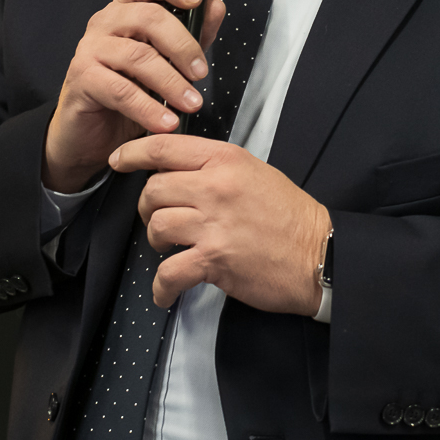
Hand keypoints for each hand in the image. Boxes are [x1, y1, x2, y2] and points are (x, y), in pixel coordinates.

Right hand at [41, 0, 227, 192]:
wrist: (92, 132)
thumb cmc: (128, 91)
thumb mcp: (167, 62)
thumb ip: (192, 34)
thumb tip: (216, 7)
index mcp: (127, 9)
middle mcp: (106, 22)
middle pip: (148, 17)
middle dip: (183, 45)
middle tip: (201, 72)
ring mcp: (90, 48)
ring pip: (137, 56)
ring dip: (171, 82)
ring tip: (191, 103)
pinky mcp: (83, 78)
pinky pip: (121, 90)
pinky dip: (149, 108)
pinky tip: (166, 121)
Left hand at [112, 133, 331, 314]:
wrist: (320, 254)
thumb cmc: (290, 215)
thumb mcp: (255, 173)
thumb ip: (215, 168)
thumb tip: (175, 172)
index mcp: (226, 160)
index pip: (164, 147)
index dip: (133, 153)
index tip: (119, 161)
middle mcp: (216, 187)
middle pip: (153, 190)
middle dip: (148, 208)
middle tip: (160, 220)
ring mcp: (214, 224)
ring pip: (157, 227)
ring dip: (156, 243)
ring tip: (170, 251)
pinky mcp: (215, 260)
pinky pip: (168, 272)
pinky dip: (161, 288)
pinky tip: (165, 293)